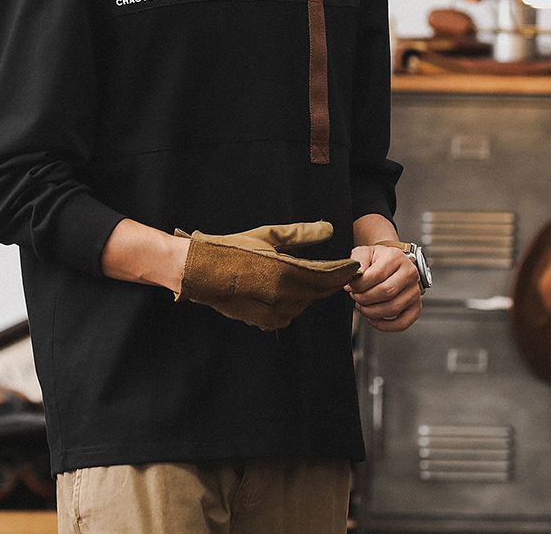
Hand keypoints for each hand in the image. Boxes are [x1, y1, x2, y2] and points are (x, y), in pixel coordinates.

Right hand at [175, 222, 361, 329]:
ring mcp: (271, 312)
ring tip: (307, 279)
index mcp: (285, 271)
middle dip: (328, 282)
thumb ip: (301, 234)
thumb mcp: (266, 236)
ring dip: (307, 293)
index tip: (352, 266)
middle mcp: (281, 295)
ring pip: (302, 304)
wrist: (198, 271)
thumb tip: (329, 229)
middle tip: (338, 273)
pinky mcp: (262, 321)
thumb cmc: (229, 249)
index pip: (325, 276)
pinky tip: (285, 293)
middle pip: (317, 292)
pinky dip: (291, 305)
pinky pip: (287, 316)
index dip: (342, 271)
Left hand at [346, 244, 421, 331]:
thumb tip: (355, 276)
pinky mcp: (416, 306)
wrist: (393, 264)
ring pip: (393, 308)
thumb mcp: (364, 252)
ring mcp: (415, 291)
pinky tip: (373, 319)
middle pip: (386, 292)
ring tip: (361, 305)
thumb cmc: (378, 259)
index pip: (376, 275)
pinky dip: (385, 326)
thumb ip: (358, 261)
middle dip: (364, 298)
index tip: (350, 286)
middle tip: (355, 296)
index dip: (359, 285)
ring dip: (371, 312)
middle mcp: (410, 273)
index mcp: (396, 257)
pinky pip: (403, 323)